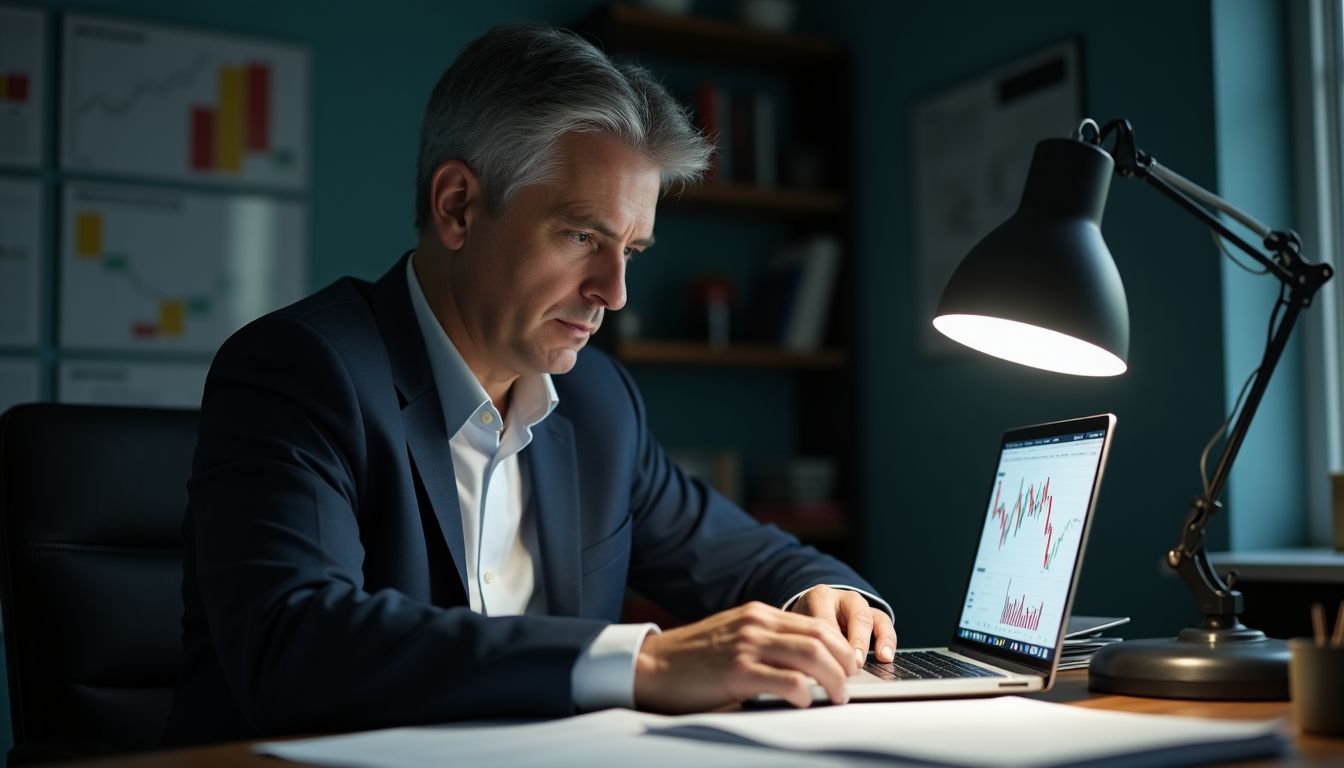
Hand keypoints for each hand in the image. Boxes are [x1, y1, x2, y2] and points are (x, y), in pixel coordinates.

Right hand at [633, 601, 856, 711]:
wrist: (651, 665)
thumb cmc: (691, 659)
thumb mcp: (733, 637)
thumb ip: (764, 643)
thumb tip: (804, 667)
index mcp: (758, 614)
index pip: (816, 624)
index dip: (840, 648)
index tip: (848, 668)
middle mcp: (756, 624)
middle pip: (821, 637)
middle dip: (844, 664)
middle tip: (847, 686)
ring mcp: (747, 645)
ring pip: (812, 655)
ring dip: (833, 680)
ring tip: (836, 697)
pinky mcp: (737, 671)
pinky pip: (786, 680)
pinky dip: (804, 693)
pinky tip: (804, 702)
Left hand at [789, 585, 897, 666]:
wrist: (815, 607)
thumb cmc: (806, 621)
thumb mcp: (800, 628)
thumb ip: (806, 642)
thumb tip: (810, 671)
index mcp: (820, 598)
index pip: (826, 620)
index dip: (830, 643)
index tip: (832, 663)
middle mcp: (844, 598)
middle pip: (855, 617)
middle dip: (857, 642)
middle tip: (856, 664)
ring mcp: (862, 605)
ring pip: (873, 619)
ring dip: (879, 640)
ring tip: (881, 658)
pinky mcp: (875, 615)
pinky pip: (885, 625)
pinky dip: (888, 640)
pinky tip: (887, 657)